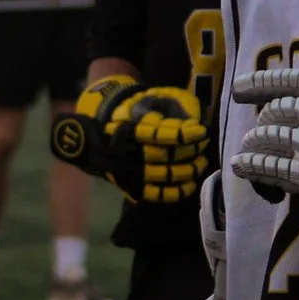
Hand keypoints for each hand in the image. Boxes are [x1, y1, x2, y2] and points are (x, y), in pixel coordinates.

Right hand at [54, 77, 209, 203]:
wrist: (94, 146)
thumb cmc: (126, 122)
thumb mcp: (139, 105)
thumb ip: (164, 107)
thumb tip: (193, 117)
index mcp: (131, 131)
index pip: (162, 134)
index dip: (185, 134)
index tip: (201, 130)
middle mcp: (131, 154)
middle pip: (168, 155)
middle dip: (192, 150)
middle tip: (204, 144)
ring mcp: (132, 173)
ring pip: (167, 175)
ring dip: (190, 169)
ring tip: (202, 161)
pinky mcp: (134, 189)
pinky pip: (159, 194)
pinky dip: (178, 191)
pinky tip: (191, 183)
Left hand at [230, 68, 298, 274]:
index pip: (290, 80)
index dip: (260, 82)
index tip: (239, 87)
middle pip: (277, 112)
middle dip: (264, 122)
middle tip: (260, 133)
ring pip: (269, 138)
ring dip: (255, 144)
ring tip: (247, 151)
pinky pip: (272, 168)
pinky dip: (253, 166)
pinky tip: (241, 167)